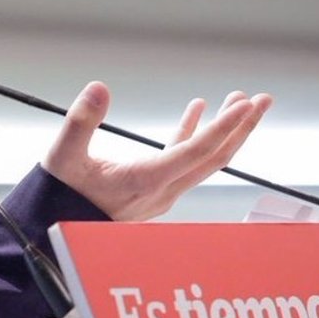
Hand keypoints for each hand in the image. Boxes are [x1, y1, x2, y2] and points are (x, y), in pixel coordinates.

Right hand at [42, 83, 271, 220]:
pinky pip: (184, 159)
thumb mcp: (64, 157)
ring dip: (224, 131)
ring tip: (240, 101)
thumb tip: (98, 89)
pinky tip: (198, 108)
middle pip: (214, 158)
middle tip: (262, 100)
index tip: (245, 105)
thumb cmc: (61, 197)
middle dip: (240, 128)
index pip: (195, 152)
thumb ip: (80, 122)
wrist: (56, 229)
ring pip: (204, 159)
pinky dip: (195, 134)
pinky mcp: (154, 189)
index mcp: (145, 181)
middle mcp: (162, 190)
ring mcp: (161, 191)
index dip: (223, 127)